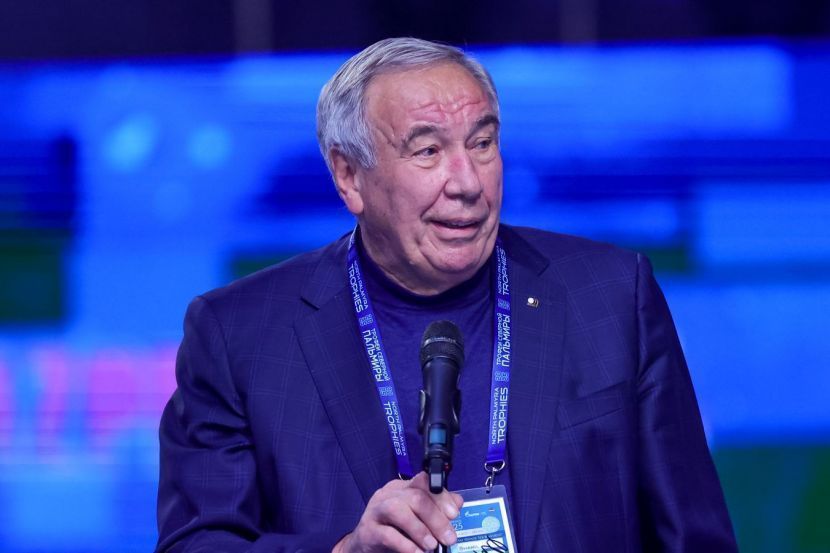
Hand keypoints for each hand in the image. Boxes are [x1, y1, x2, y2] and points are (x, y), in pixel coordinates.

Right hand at [333, 471, 463, 552]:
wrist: (363, 546)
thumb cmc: (393, 530)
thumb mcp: (416, 517)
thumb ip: (436, 508)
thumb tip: (457, 503)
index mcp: (401, 488)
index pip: (424, 482)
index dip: (441, 497)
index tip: (454, 514)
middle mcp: (388, 495)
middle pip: (415, 497)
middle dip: (436, 518)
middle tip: (449, 538)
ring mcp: (375, 511)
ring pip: (398, 510)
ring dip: (420, 529)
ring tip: (432, 545)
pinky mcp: (367, 531)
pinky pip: (388, 535)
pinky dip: (406, 545)